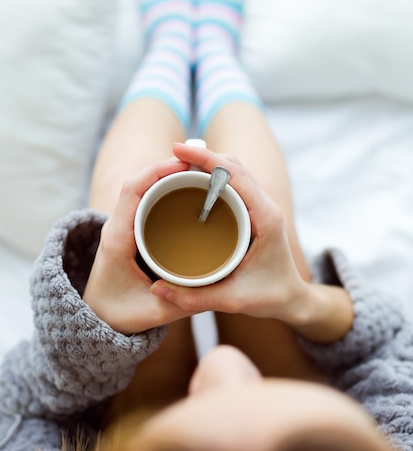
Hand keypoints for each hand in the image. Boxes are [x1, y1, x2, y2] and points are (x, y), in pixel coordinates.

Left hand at [83, 157, 195, 334]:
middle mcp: (118, 225)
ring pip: (144, 188)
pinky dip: (166, 190)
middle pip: (141, 182)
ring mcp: (124, 225)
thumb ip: (181, 302)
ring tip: (201, 175)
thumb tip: (215, 287)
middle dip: (170, 168)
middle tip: (204, 166)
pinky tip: (189, 192)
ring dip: (169, 177)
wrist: (95, 318)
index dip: (156, 170)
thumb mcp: (152, 313)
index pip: (132, 190)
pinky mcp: (131, 229)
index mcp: (118, 238)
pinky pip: (147, 200)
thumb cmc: (118, 314)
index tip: (184, 164)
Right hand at [150, 143, 307, 321]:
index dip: (207, 158)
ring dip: (210, 162)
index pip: (236, 175)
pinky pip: (235, 182)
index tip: (178, 150)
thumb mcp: (232, 300)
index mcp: (265, 218)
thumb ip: (194, 297)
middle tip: (173, 155)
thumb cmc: (270, 297)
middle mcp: (266, 206)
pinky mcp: (255, 210)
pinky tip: (195, 181)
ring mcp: (262, 206)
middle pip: (234, 165)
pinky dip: (215, 174)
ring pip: (236, 170)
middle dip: (204, 155)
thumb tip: (157, 290)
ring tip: (180, 164)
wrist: (292, 300)